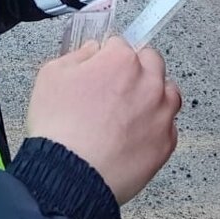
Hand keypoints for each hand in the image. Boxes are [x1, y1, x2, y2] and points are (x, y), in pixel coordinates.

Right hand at [25, 37, 181, 203]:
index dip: (107, 54)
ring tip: (132, 109)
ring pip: (168, 93)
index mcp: (121, 60)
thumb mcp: (51, 76)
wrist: (70, 175)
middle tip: (117, 84)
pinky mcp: (166, 143)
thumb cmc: (59, 127)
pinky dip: (155, 126)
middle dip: (136, 68)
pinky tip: (134, 134)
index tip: (101, 64)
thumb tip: (92, 51)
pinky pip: (168, 126)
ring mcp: (161, 114)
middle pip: (152, 62)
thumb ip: (77, 55)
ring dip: (154, 94)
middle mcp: (148, 82)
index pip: (120, 44)